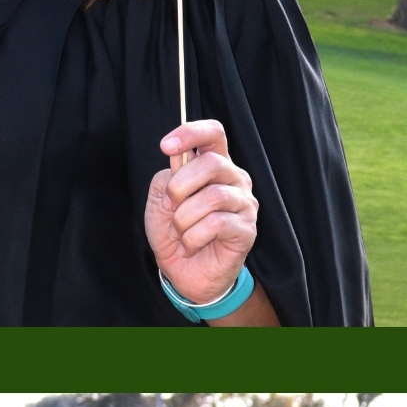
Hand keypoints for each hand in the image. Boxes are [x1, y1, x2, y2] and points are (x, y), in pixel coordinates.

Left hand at [145, 119, 259, 302]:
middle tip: (170, 208)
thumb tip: (175, 163)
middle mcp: (234, 179)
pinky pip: (216, 223)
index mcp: (214, 167)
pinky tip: (189, 246)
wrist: (184, 273)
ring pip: (212, 196)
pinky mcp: (246, 228)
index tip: (165, 145)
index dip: (191, 133)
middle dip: (179, 187)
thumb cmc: (175, 235)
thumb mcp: (160, 204)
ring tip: (179, 233)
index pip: (214, 134)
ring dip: (184, 219)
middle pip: (211, 163)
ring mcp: (244, 203)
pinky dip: (192, 238)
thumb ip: (166, 179)